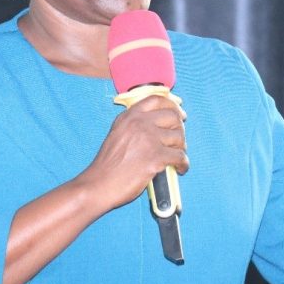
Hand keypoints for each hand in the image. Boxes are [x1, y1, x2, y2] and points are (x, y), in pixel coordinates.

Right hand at [79, 93, 188, 210]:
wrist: (99, 184)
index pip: (157, 100)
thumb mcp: (117, 134)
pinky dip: (183, 164)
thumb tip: (159, 125)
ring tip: (176, 157)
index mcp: (129, 116)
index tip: (180, 114)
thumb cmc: (108, 165)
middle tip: (179, 141)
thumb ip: (135, 125)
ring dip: (181, 148)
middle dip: (180, 129)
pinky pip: (180, 156)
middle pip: (173, 116)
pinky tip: (180, 168)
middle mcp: (139, 123)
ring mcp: (148, 139)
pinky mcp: (155, 157)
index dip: (173, 106)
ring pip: (179, 137)